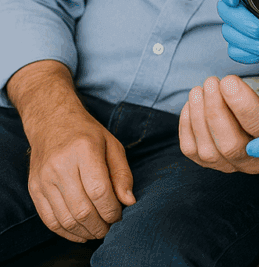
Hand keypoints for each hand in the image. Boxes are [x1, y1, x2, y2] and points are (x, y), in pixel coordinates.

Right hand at [26, 108, 135, 242]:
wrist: (52, 122)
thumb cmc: (88, 134)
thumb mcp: (112, 145)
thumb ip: (122, 173)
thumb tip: (129, 202)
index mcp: (83, 150)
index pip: (99, 191)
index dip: (111, 209)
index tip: (120, 214)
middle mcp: (60, 165)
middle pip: (82, 209)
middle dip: (100, 225)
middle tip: (111, 227)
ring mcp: (43, 179)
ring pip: (65, 219)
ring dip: (85, 231)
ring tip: (98, 230)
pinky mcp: (34, 189)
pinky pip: (49, 220)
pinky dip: (66, 232)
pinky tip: (81, 232)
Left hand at [179, 39, 258, 173]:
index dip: (241, 104)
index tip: (228, 80)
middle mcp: (258, 158)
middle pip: (230, 145)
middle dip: (215, 112)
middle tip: (211, 81)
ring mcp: (234, 164)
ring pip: (208, 151)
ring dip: (199, 117)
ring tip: (200, 88)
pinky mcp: (214, 162)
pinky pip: (192, 151)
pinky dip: (187, 126)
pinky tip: (193, 103)